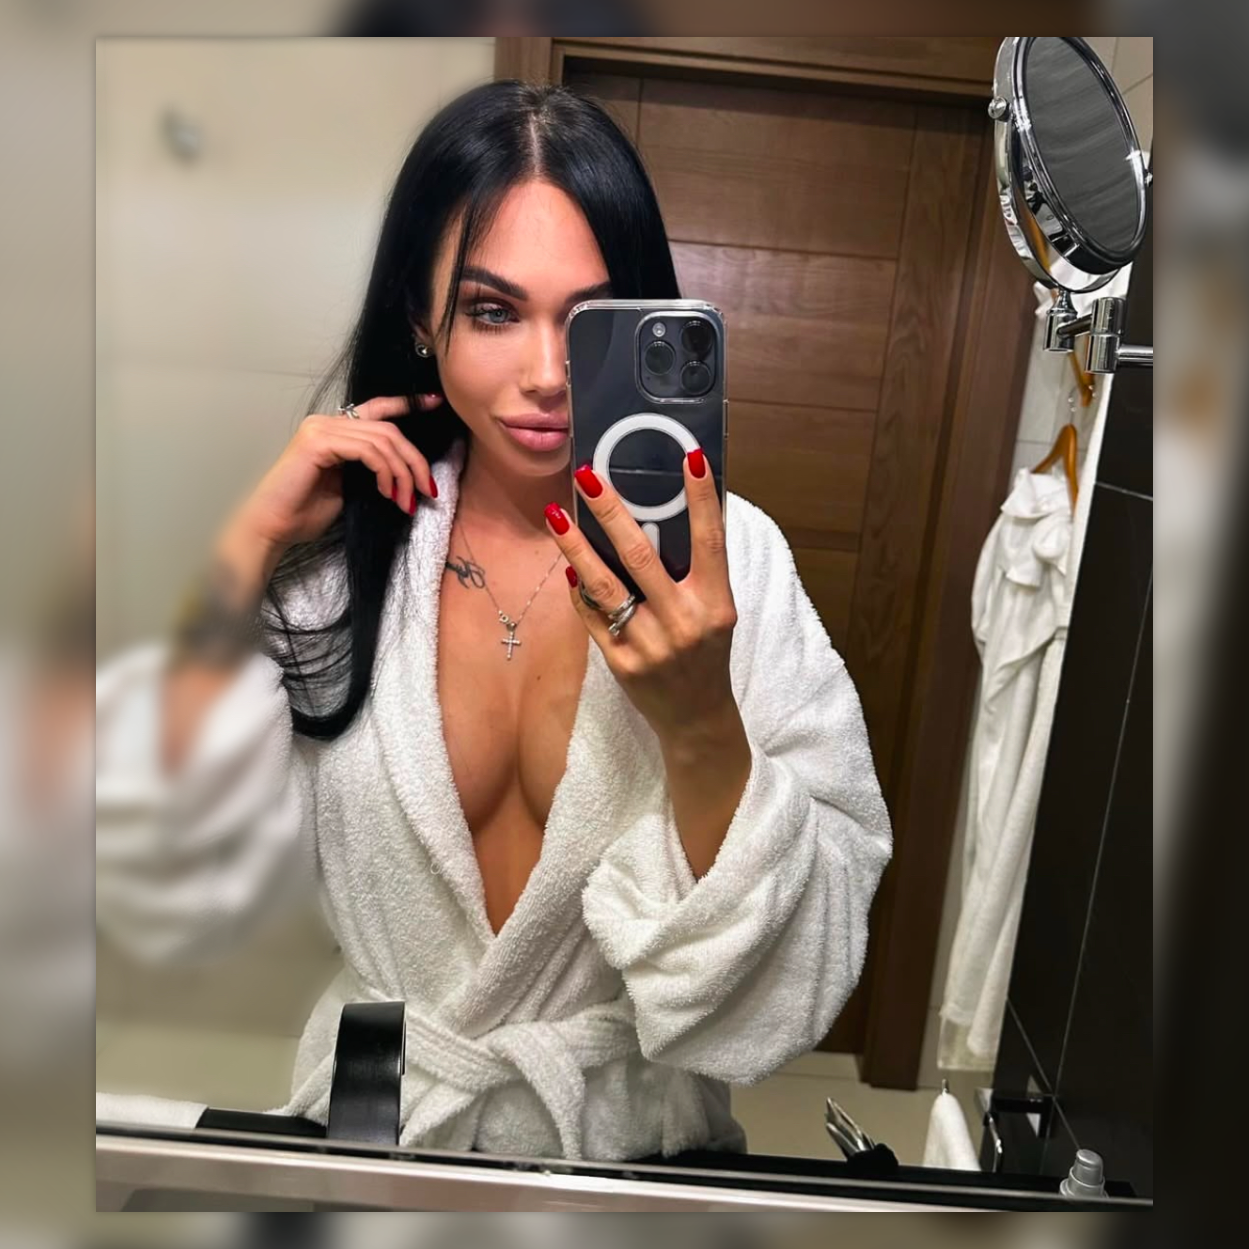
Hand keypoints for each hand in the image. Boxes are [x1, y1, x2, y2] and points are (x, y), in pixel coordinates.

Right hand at [235, 393, 444, 554]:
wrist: (274, 527)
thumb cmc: (306, 513)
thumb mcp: (350, 487)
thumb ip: (371, 469)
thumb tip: (405, 473)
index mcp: (335, 429)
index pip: (378, 409)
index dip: (408, 403)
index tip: (435, 402)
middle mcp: (326, 422)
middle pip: (388, 429)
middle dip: (415, 461)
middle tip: (428, 490)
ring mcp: (320, 429)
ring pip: (382, 440)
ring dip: (403, 473)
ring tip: (406, 501)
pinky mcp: (317, 442)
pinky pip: (367, 450)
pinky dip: (384, 471)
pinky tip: (387, 492)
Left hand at [544, 449, 738, 743]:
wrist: (697, 718)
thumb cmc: (707, 653)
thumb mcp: (716, 610)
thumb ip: (698, 571)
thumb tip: (670, 513)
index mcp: (715, 603)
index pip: (710, 541)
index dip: (701, 499)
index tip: (689, 456)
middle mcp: (683, 622)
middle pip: (641, 556)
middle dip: (611, 512)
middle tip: (588, 475)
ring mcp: (649, 644)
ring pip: (604, 585)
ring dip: (576, 546)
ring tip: (556, 514)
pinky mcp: (620, 662)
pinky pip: (592, 615)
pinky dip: (579, 588)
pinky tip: (569, 565)